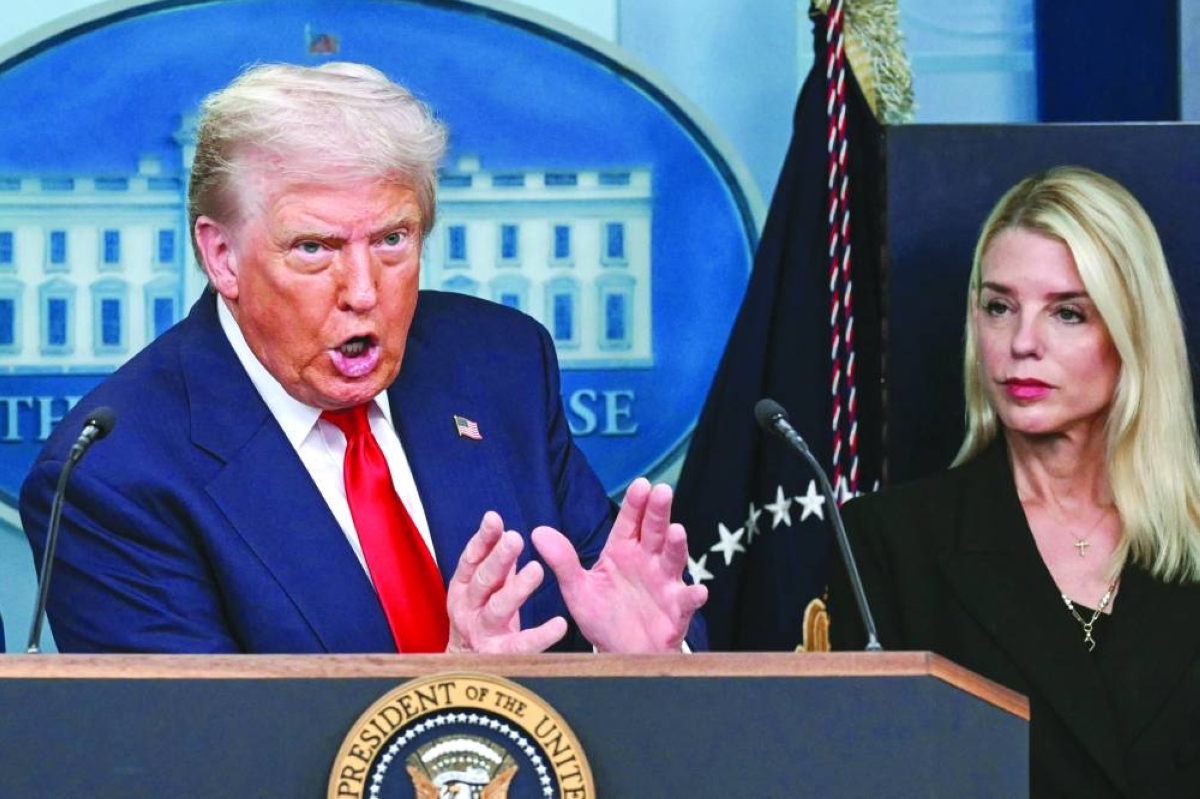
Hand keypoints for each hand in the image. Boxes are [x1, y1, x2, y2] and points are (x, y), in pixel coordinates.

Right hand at [445, 511, 567, 653]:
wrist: (465, 666)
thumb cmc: (482, 617)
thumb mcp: (487, 588)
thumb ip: (499, 564)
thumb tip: (508, 531)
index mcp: (463, 587)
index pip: (472, 558)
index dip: (482, 539)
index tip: (494, 518)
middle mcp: (467, 608)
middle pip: (483, 580)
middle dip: (499, 558)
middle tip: (516, 538)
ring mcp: (481, 632)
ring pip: (498, 608)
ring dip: (516, 588)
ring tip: (537, 570)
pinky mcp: (498, 656)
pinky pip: (521, 645)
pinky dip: (540, 635)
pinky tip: (559, 624)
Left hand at [533, 478, 707, 652]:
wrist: (620, 652)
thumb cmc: (602, 615)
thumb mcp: (577, 589)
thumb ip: (562, 561)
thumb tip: (538, 531)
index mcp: (623, 551)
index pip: (629, 522)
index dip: (635, 504)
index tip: (641, 484)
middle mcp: (647, 561)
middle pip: (655, 531)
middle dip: (659, 512)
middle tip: (662, 491)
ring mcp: (664, 584)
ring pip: (673, 560)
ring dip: (676, 546)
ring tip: (677, 531)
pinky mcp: (676, 611)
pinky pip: (685, 602)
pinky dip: (693, 596)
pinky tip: (698, 591)